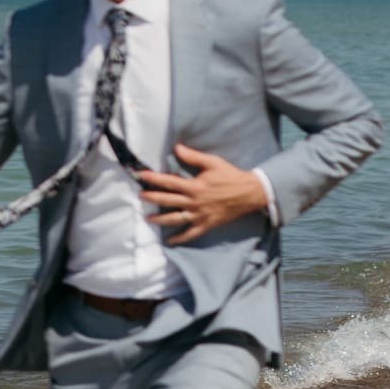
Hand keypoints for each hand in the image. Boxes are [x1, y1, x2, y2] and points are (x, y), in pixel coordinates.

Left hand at [136, 143, 268, 243]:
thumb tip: (176, 147)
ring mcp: (199, 215)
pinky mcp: (206, 225)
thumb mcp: (212, 162)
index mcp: (194, 186)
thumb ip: (193, 156)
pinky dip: (180, 238)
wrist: (249, 193)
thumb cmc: (230, 176)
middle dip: (151, 198)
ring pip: (175, 219)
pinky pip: (191, 234)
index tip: (140, 176)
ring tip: (147, 218)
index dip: (153, 178)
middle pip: (167, 201)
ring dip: (160, 220)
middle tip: (140, 196)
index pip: (168, 182)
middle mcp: (194, 202)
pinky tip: (169, 241)